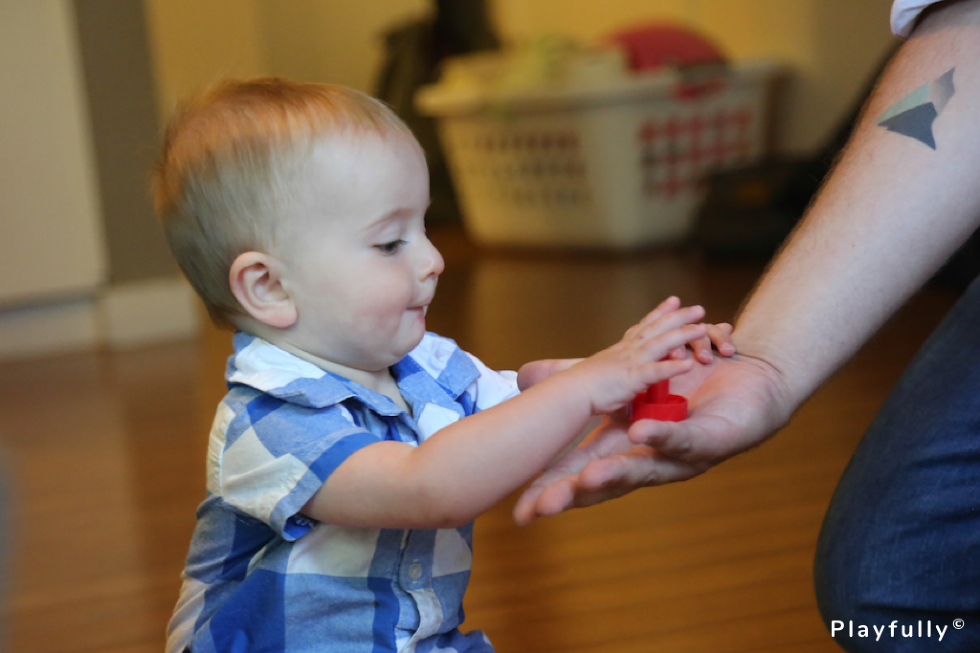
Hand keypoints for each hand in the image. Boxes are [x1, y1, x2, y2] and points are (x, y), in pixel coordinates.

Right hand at [512, 354, 793, 524]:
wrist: (751, 377)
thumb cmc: (687, 384)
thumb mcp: (626, 385)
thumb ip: (584, 382)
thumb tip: (526, 376)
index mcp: (624, 448)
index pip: (580, 474)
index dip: (552, 490)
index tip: (521, 513)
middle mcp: (649, 460)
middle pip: (606, 481)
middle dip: (575, 493)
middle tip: (544, 508)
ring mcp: (679, 457)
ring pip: (643, 467)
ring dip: (615, 472)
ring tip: (587, 478)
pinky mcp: (709, 442)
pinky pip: (683, 437)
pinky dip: (662, 433)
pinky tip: (640, 432)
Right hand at [557, 297, 707, 414]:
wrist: (568, 393)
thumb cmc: (578, 387)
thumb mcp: (598, 372)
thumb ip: (611, 371)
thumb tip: (612, 376)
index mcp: (620, 350)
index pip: (643, 326)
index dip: (660, 312)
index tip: (674, 300)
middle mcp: (627, 351)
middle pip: (657, 328)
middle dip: (679, 317)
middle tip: (699, 308)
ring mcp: (630, 363)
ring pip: (661, 344)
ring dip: (683, 334)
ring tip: (704, 328)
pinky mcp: (631, 379)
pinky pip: (655, 372)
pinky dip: (672, 367)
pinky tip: (689, 365)